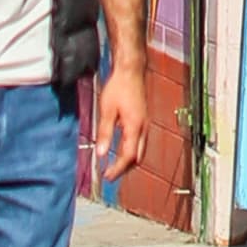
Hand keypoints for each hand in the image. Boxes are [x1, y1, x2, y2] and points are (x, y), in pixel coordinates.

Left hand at [96, 53, 151, 195]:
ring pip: (141, 150)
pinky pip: (141, 142)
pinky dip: (132, 151)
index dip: (118, 169)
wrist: (131, 70)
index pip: (128, 157)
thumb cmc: (118, 87)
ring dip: (129, 161)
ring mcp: (145, 124)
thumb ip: (105, 133)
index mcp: (135, 127)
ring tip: (115, 166)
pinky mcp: (143, 119)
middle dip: (125, 169)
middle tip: (110, 174)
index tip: (107, 177)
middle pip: (137, 157)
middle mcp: (143, 128)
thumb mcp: (107, 110)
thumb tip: (101, 155)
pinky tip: (121, 149)